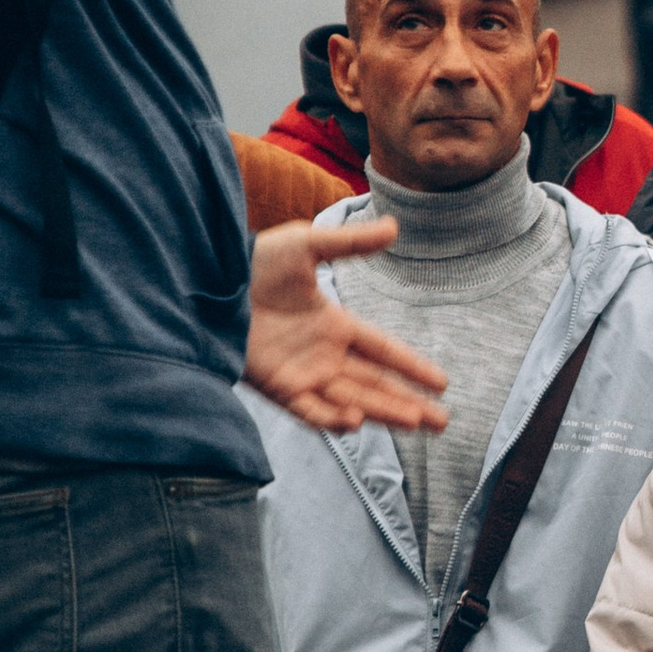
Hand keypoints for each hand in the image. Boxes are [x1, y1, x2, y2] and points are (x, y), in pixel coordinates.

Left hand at [245, 218, 447, 435]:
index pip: (383, 351)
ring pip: (352, 401)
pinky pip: (310, 410)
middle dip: (409, 403)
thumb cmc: (254, 261)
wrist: (209, 282)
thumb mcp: (307, 246)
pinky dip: (332, 417)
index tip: (442, 384)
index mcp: (335, 325)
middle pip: (376, 385)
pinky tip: (357, 420)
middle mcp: (323, 355)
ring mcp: (302, 374)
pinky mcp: (277, 388)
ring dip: (384, 413)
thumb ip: (351, 244)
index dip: (412, 367)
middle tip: (443, 422)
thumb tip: (395, 228)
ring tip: (416, 423)